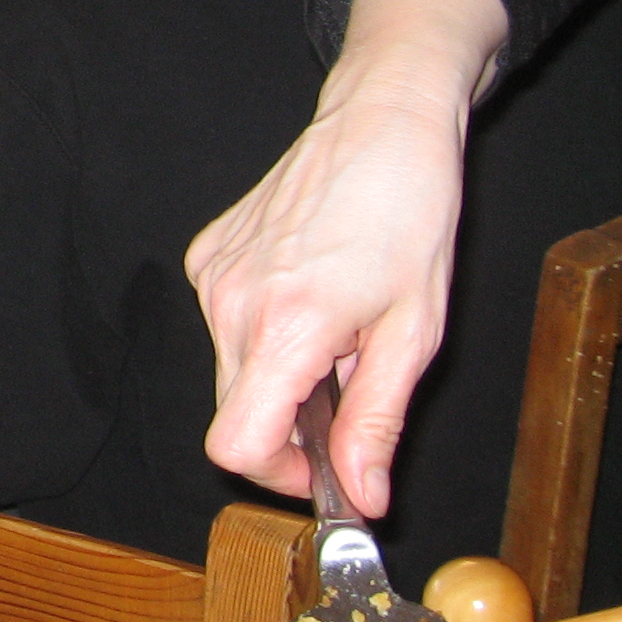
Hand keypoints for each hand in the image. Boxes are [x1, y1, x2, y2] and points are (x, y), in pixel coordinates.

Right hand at [182, 0, 503, 515]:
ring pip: (230, 368)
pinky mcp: (206, 254)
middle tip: (350, 389)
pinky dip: (263, 329)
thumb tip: (362, 497)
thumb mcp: (415, 334)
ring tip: (338, 328)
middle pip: (231, 413)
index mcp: (287, 329)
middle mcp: (231, 304)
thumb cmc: (410, 215)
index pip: (235, 446)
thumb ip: (377, 422)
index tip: (323, 467)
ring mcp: (212, 276)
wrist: (379, 124)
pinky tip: (310, 291)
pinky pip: (224, 322)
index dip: (279, 474)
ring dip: (279, 372)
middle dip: (287, 425)